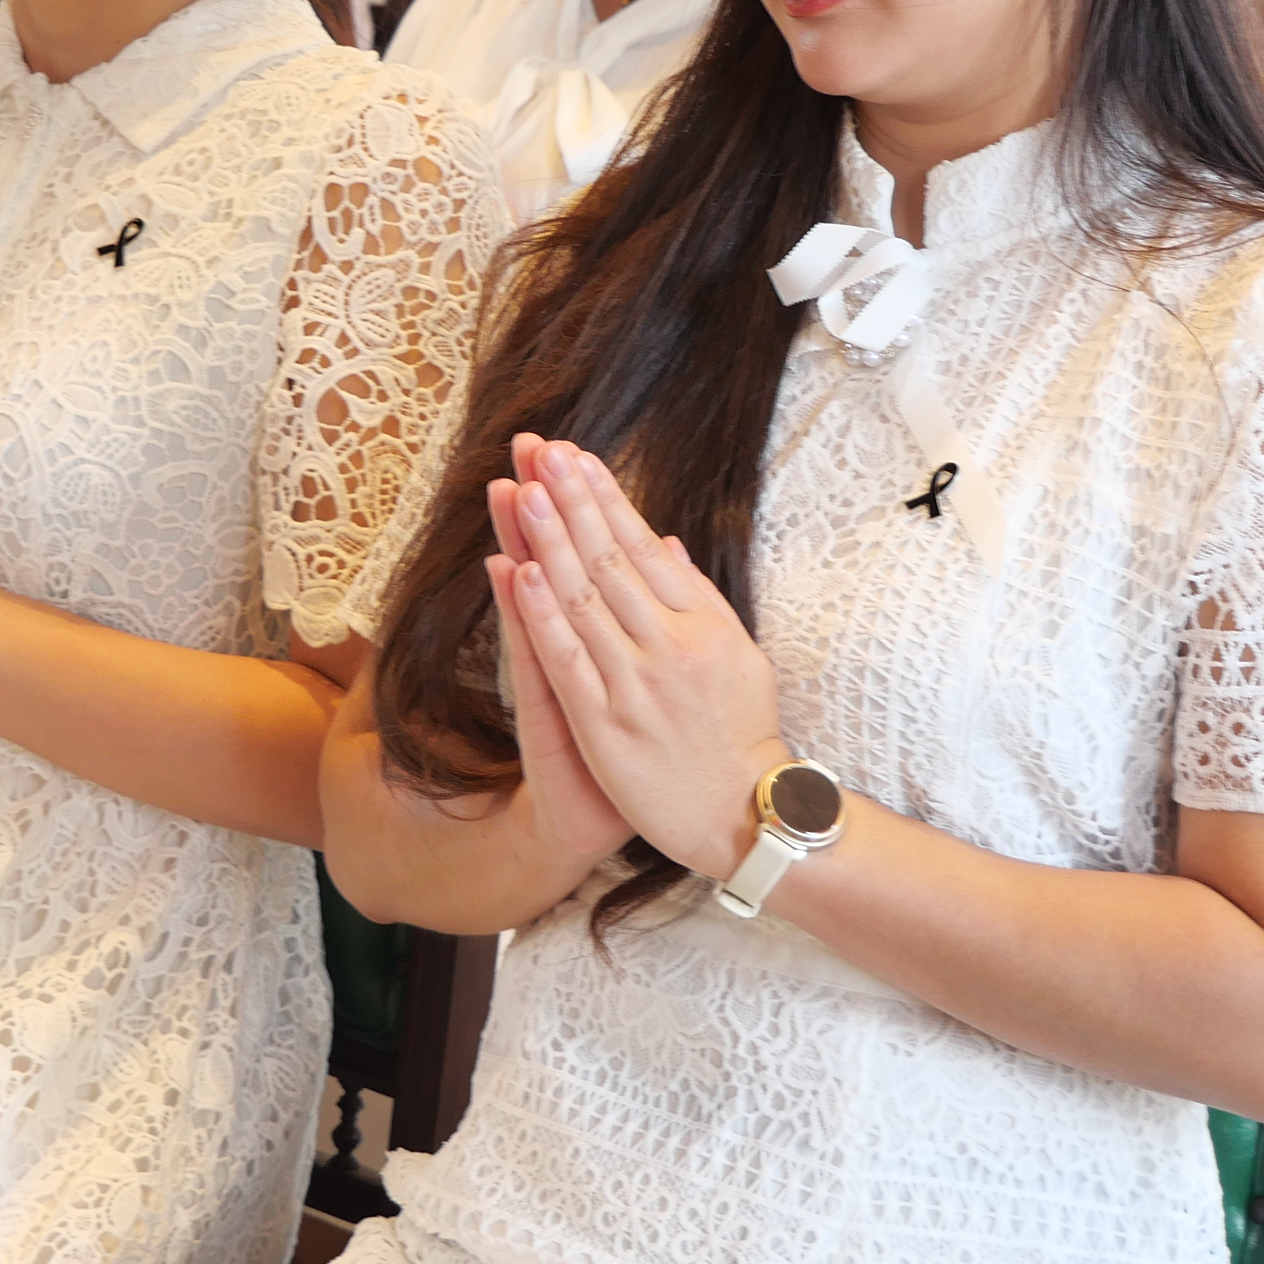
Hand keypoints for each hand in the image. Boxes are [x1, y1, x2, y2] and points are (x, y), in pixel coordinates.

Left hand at [494, 434, 789, 881]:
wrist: (743, 815)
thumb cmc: (740, 735)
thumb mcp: (736, 655)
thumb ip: (699, 598)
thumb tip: (668, 542)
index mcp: (702, 623)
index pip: (644, 545)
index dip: (606, 497)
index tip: (578, 454)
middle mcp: (670, 644)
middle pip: (610, 559)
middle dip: (573, 500)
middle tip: (542, 449)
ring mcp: (636, 682)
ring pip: (584, 598)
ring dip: (551, 540)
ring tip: (524, 488)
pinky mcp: (605, 723)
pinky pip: (567, 660)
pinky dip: (542, 615)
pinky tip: (520, 573)